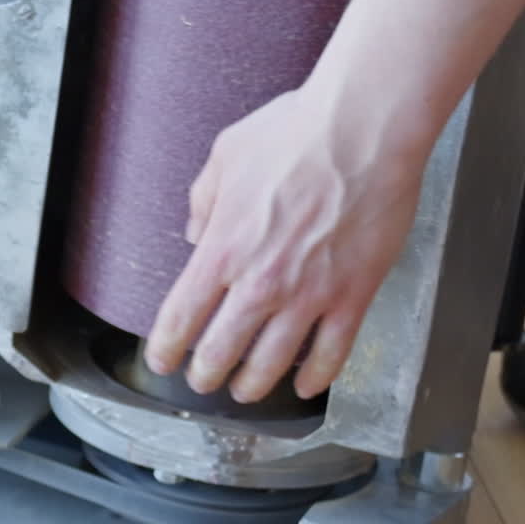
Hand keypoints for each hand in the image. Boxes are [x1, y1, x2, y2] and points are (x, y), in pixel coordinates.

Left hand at [144, 86, 424, 401]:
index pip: (181, 317)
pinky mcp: (353, 295)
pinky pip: (332, 353)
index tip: (162, 361)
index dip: (166, 348)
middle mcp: (260, 281)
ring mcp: (309, 294)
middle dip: (206, 374)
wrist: (362, 130)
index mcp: (223, 247)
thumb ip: (204, 198)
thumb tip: (195, 230)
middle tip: (204, 382)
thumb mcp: (227, 154)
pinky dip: (316, 377)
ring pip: (273, 363)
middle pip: (222, 351)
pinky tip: (307, 386)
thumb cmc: (296, 132)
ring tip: (247, 393)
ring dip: (254, 385)